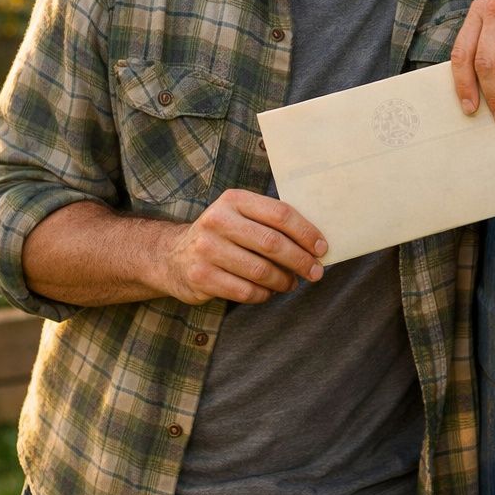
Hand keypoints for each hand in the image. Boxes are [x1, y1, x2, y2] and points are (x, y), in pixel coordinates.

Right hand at [158, 190, 326, 304]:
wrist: (172, 255)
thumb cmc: (221, 235)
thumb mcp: (239, 216)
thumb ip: (270, 222)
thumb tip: (314, 243)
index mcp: (234, 200)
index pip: (280, 214)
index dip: (306, 233)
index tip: (322, 248)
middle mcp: (218, 221)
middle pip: (273, 243)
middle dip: (301, 260)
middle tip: (315, 272)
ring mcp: (207, 249)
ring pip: (261, 271)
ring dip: (284, 281)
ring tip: (290, 283)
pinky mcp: (201, 276)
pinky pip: (246, 291)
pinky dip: (263, 294)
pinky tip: (267, 291)